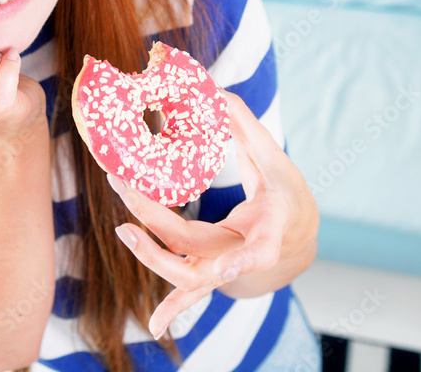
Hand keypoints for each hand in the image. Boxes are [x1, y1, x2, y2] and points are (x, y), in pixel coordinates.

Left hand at [107, 88, 318, 339]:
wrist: (297, 235)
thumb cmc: (287, 194)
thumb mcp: (276, 161)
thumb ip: (248, 128)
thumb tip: (217, 92)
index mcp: (267, 230)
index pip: (257, 250)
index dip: (243, 261)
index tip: (226, 268)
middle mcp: (242, 256)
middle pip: (196, 249)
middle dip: (157, 222)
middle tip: (126, 189)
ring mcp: (223, 267)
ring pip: (185, 275)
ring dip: (150, 257)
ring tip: (123, 228)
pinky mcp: (209, 270)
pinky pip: (187, 292)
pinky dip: (173, 310)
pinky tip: (154, 328)